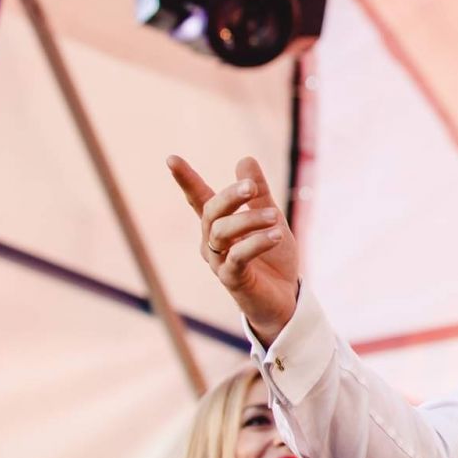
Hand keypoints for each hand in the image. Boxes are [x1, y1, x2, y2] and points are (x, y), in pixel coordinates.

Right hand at [168, 155, 298, 344]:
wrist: (287, 299)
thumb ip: (259, 193)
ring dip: (249, 220)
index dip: (186, 180)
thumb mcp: (271, 219)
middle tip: (251, 187)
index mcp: (219, 226)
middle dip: (230, 196)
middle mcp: (212, 243)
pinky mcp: (232, 279)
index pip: (199, 199)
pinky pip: (238, 256)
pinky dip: (256, 242)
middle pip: (211, 212)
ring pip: (222, 232)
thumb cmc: (274, 260)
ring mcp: (219, 262)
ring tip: (275, 216)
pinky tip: (275, 234)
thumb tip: (245, 159)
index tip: (171, 158)